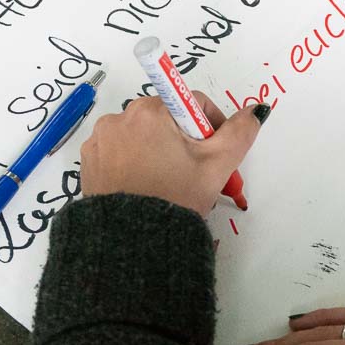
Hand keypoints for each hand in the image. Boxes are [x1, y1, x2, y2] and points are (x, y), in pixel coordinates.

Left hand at [80, 92, 268, 216]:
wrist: (133, 242)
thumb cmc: (175, 196)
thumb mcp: (217, 165)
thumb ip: (239, 133)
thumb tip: (255, 111)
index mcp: (150, 110)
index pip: (192, 103)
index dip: (212, 125)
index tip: (218, 152)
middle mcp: (119, 118)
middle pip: (166, 119)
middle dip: (186, 140)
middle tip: (197, 171)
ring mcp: (100, 140)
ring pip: (143, 136)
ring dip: (159, 150)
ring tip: (170, 181)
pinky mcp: (89, 161)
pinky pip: (120, 152)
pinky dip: (135, 162)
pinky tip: (146, 184)